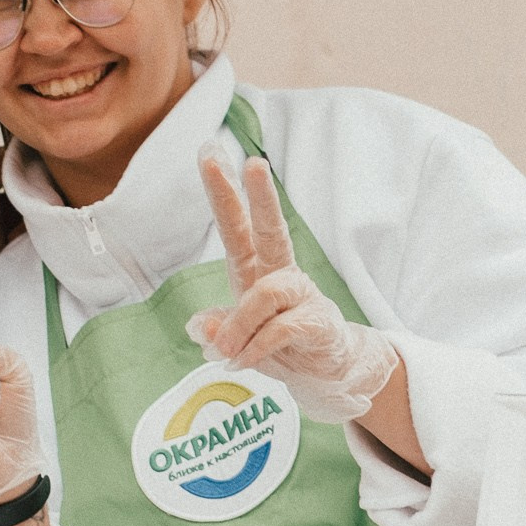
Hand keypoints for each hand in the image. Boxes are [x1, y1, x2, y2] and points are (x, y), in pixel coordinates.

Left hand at [186, 152, 397, 423]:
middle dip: (261, 196)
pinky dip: (257, 347)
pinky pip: (282, 329)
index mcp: (256, 269)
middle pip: (271, 228)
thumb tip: (197, 327)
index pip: (236, 225)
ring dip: (240, 323)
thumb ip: (217, 328)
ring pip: (268, 293)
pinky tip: (242, 360)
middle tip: (254, 162)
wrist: (329, 371)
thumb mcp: (237, 338)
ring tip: (225, 351)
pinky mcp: (319, 323)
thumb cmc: (280, 345)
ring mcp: (302, 296)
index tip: (209, 154)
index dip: (223, 192)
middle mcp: (280, 273)